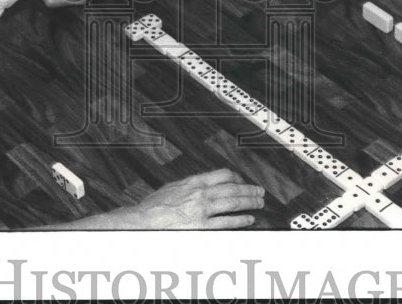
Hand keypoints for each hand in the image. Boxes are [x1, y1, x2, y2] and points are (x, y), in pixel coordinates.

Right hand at [125, 169, 264, 229]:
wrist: (142, 221)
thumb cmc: (153, 207)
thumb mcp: (172, 187)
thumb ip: (189, 185)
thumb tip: (201, 184)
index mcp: (194, 182)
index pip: (222, 175)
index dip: (236, 178)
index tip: (241, 181)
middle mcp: (201, 193)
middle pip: (232, 188)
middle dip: (249, 189)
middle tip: (259, 191)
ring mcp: (203, 210)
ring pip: (233, 203)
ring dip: (249, 202)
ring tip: (259, 203)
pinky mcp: (202, 226)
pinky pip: (227, 222)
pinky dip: (240, 220)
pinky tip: (249, 219)